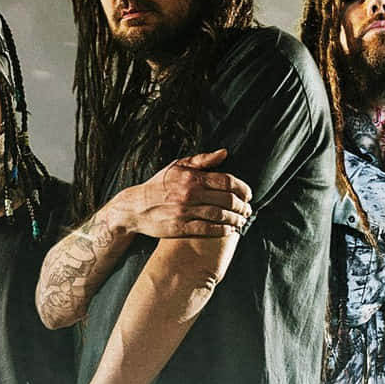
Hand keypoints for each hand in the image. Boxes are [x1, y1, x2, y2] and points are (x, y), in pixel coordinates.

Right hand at [112, 148, 251, 237]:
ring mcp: (185, 211)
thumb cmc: (159, 185)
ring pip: (220, 215)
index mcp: (192, 176)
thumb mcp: (178, 166)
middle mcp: (190, 193)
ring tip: (242, 221)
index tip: (249, 195)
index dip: (243, 189)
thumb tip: (225, 153)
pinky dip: (222, 231)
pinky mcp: (180, 228)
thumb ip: (202, 160)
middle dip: (243, 206)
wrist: (135, 207)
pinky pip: (208, 230)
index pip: (227, 181)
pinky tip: (230, 230)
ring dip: (236, 219)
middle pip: (227, 199)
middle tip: (248, 210)